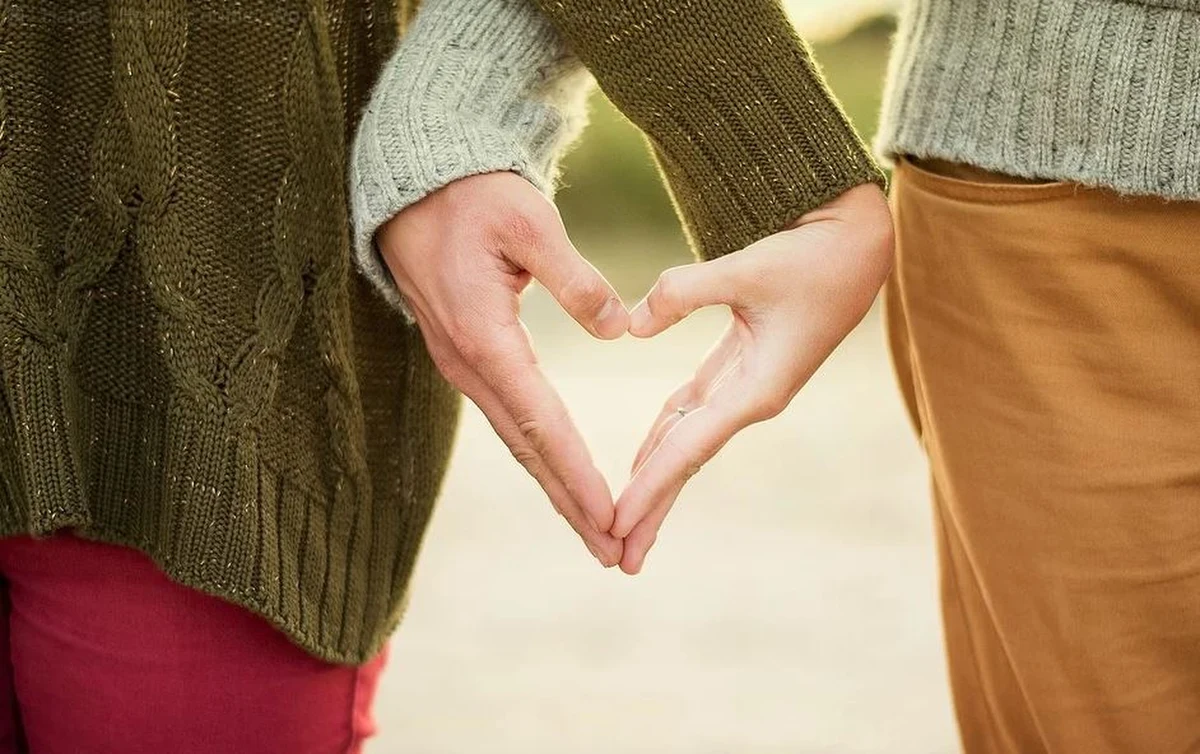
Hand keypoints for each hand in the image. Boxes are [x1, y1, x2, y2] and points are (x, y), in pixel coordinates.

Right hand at [377, 172, 628, 566]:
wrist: (412, 185)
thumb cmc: (472, 196)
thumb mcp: (528, 222)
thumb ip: (575, 278)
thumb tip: (619, 329)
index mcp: (485, 336)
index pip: (541, 421)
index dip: (577, 473)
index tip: (611, 515)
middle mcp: (468, 363)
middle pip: (527, 449)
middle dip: (570, 503)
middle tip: (612, 551)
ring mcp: (462, 364)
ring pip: (516, 440)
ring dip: (555, 487)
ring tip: (595, 530)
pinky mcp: (466, 356)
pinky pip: (507, 418)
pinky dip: (538, 454)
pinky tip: (560, 475)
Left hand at [613, 183, 894, 573]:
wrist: (859, 244)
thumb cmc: (813, 257)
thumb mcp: (748, 268)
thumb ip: (684, 293)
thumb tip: (630, 326)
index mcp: (757, 390)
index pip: (688, 449)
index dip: (649, 488)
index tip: (615, 525)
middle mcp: (751, 399)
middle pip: (686, 462)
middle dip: (651, 509)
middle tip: (615, 557)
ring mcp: (747, 387)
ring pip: (687, 442)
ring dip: (655, 481)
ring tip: (623, 523)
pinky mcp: (741, 367)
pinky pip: (693, 413)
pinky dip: (664, 436)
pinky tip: (642, 459)